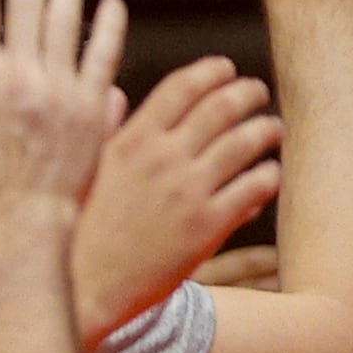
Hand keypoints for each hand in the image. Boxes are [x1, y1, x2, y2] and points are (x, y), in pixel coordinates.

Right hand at [78, 56, 280, 331]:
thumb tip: (116, 94)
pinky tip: (271, 174)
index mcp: (131, 140)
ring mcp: (188, 191)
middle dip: (245, 93)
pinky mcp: (208, 226)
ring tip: (274, 129)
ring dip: (265, 130)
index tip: (227, 68)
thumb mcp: (83, 169)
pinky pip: (254, 188)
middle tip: (257, 91)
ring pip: (244, 144)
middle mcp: (162, 159)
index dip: (210, 72)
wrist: (87, 284)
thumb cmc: (79, 227)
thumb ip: (104, 128)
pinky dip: (268, 175)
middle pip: (219, 108)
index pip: (180, 88)